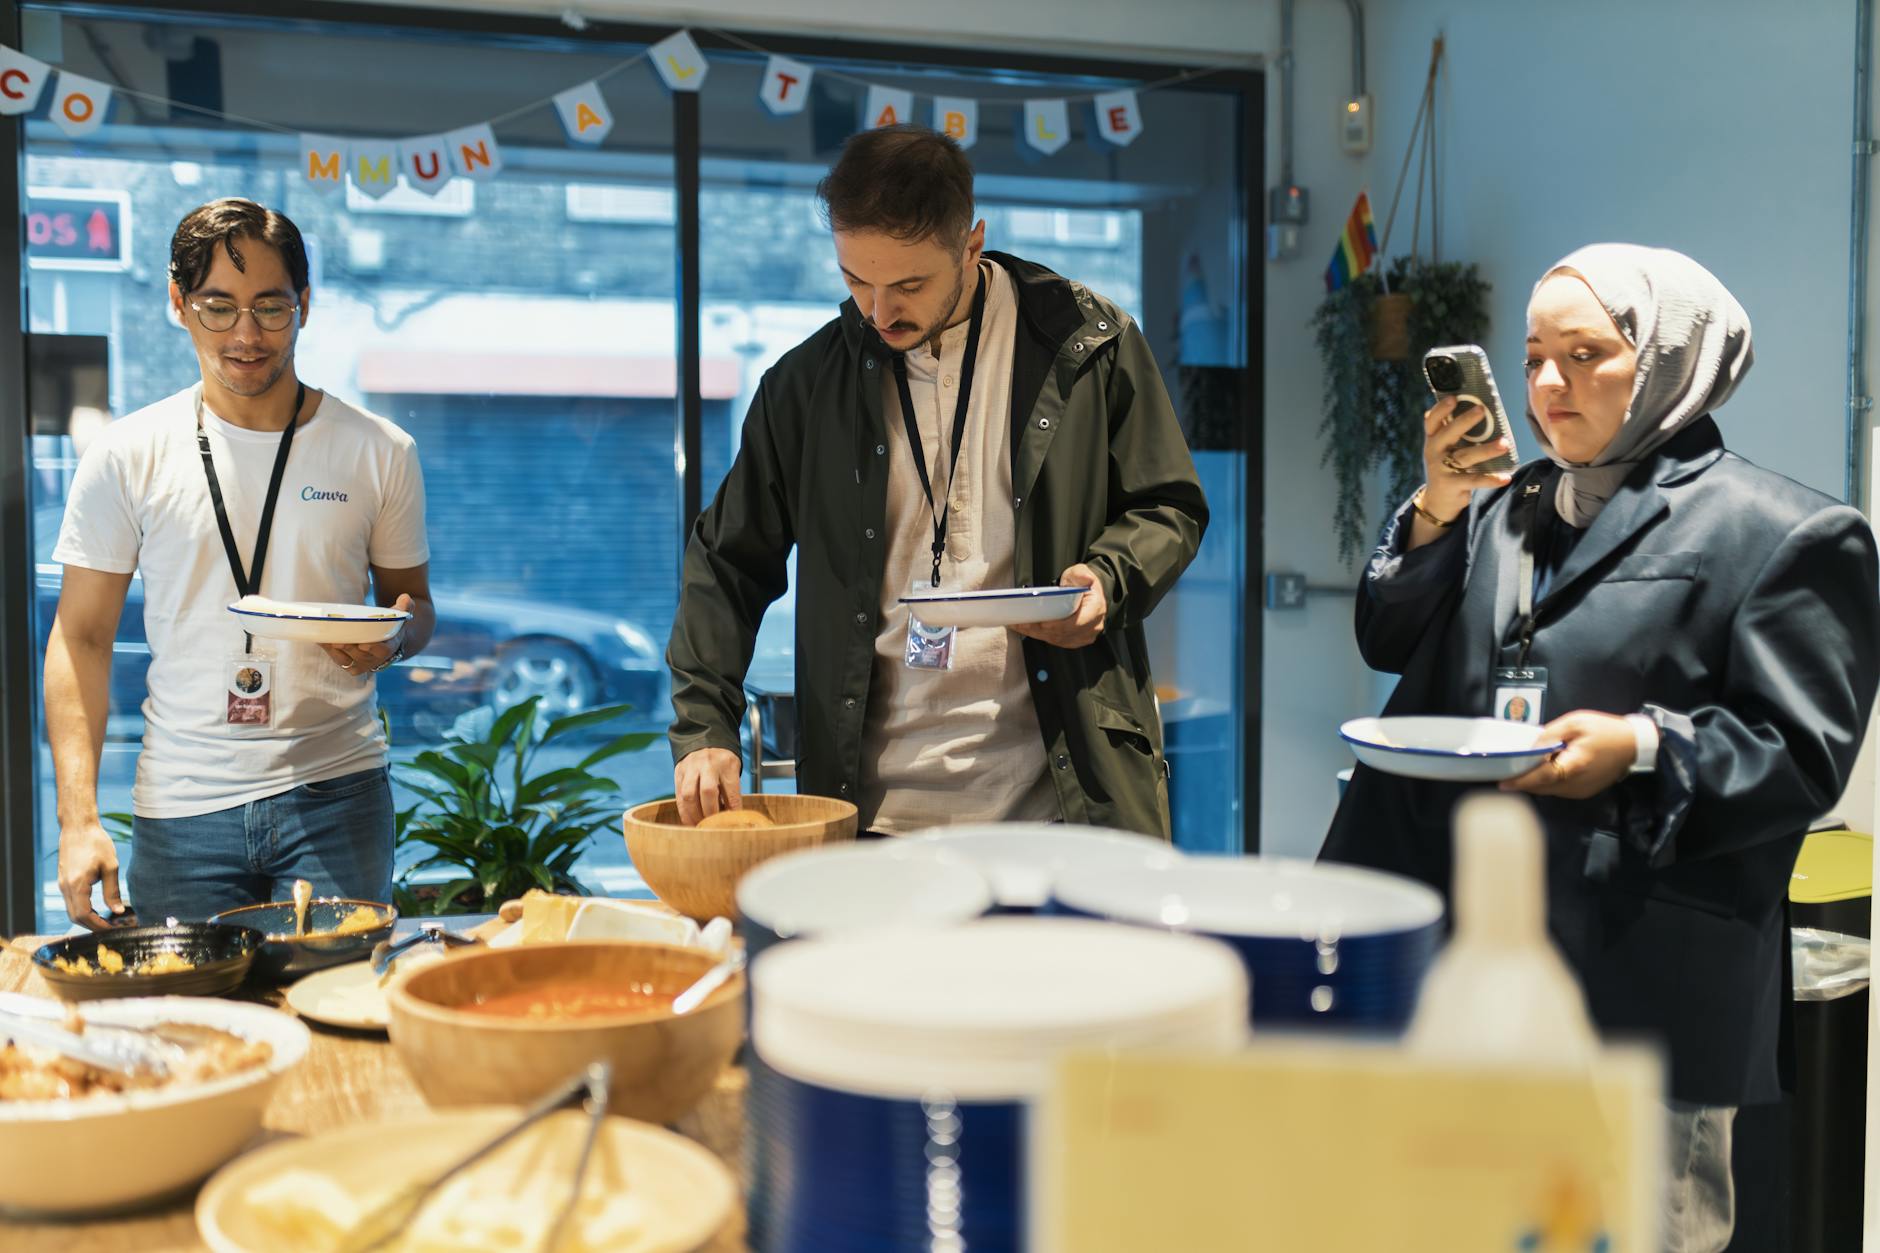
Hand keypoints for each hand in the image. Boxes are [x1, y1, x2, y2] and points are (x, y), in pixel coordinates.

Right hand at [58, 818, 124, 930]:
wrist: (78, 827)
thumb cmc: (96, 843)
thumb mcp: (110, 866)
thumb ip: (112, 891)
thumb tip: (118, 911)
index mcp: (77, 884)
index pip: (84, 915)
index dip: (98, 925)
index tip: (112, 929)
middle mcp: (65, 887)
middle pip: (75, 917)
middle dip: (92, 926)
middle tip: (110, 929)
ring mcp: (62, 884)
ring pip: (71, 910)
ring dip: (86, 919)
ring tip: (105, 922)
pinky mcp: (63, 880)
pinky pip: (70, 902)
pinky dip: (81, 910)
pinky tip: (95, 911)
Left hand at [320, 593, 412, 676]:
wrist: (386, 644)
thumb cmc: (390, 628)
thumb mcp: (399, 618)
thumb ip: (404, 608)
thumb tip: (405, 597)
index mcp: (388, 648)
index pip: (382, 650)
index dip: (372, 648)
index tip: (363, 644)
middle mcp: (374, 659)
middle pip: (360, 655)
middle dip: (349, 648)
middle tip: (338, 641)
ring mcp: (361, 664)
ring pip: (346, 659)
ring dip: (335, 650)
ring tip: (326, 639)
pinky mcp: (349, 666)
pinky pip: (337, 659)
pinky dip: (328, 650)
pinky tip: (321, 639)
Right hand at [675, 747, 742, 826]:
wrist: (703, 739)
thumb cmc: (721, 762)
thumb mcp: (732, 770)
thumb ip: (731, 792)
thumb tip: (730, 818)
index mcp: (727, 764)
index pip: (731, 790)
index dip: (731, 809)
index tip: (731, 822)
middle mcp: (708, 764)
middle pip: (708, 790)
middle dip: (710, 812)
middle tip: (712, 825)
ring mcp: (691, 767)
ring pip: (689, 794)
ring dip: (694, 814)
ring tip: (699, 826)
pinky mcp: (679, 772)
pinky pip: (679, 795)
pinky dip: (684, 811)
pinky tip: (689, 820)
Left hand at [1012, 564, 1106, 647]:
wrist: (1086, 593)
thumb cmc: (1081, 583)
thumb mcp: (1080, 573)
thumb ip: (1081, 574)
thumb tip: (1086, 578)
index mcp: (1096, 609)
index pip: (1077, 622)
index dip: (1058, 625)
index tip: (1041, 623)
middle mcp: (1092, 626)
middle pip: (1063, 633)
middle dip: (1041, 629)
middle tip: (1022, 623)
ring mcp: (1084, 636)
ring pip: (1057, 639)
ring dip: (1037, 634)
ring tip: (1020, 625)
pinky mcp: (1075, 640)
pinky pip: (1055, 641)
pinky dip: (1040, 636)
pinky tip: (1027, 629)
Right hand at [1419, 395, 1514, 519]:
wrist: (1438, 501)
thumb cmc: (1447, 466)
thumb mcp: (1445, 449)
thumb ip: (1454, 431)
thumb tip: (1480, 407)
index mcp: (1433, 439)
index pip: (1432, 421)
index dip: (1441, 409)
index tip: (1454, 398)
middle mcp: (1434, 452)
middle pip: (1448, 434)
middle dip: (1464, 421)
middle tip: (1482, 410)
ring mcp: (1442, 469)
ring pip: (1465, 456)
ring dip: (1486, 450)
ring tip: (1505, 443)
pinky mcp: (1452, 485)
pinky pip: (1474, 480)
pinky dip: (1490, 479)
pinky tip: (1505, 478)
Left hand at [1500, 710, 1638, 798]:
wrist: (1635, 745)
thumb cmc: (1606, 730)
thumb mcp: (1576, 722)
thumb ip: (1551, 734)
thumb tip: (1531, 747)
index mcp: (1575, 766)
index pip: (1542, 777)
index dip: (1521, 780)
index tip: (1502, 782)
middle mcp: (1576, 784)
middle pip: (1542, 787)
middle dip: (1523, 781)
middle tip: (1505, 771)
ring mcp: (1581, 791)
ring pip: (1549, 791)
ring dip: (1535, 782)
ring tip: (1521, 768)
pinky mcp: (1584, 792)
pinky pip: (1558, 790)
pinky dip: (1547, 782)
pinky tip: (1543, 769)